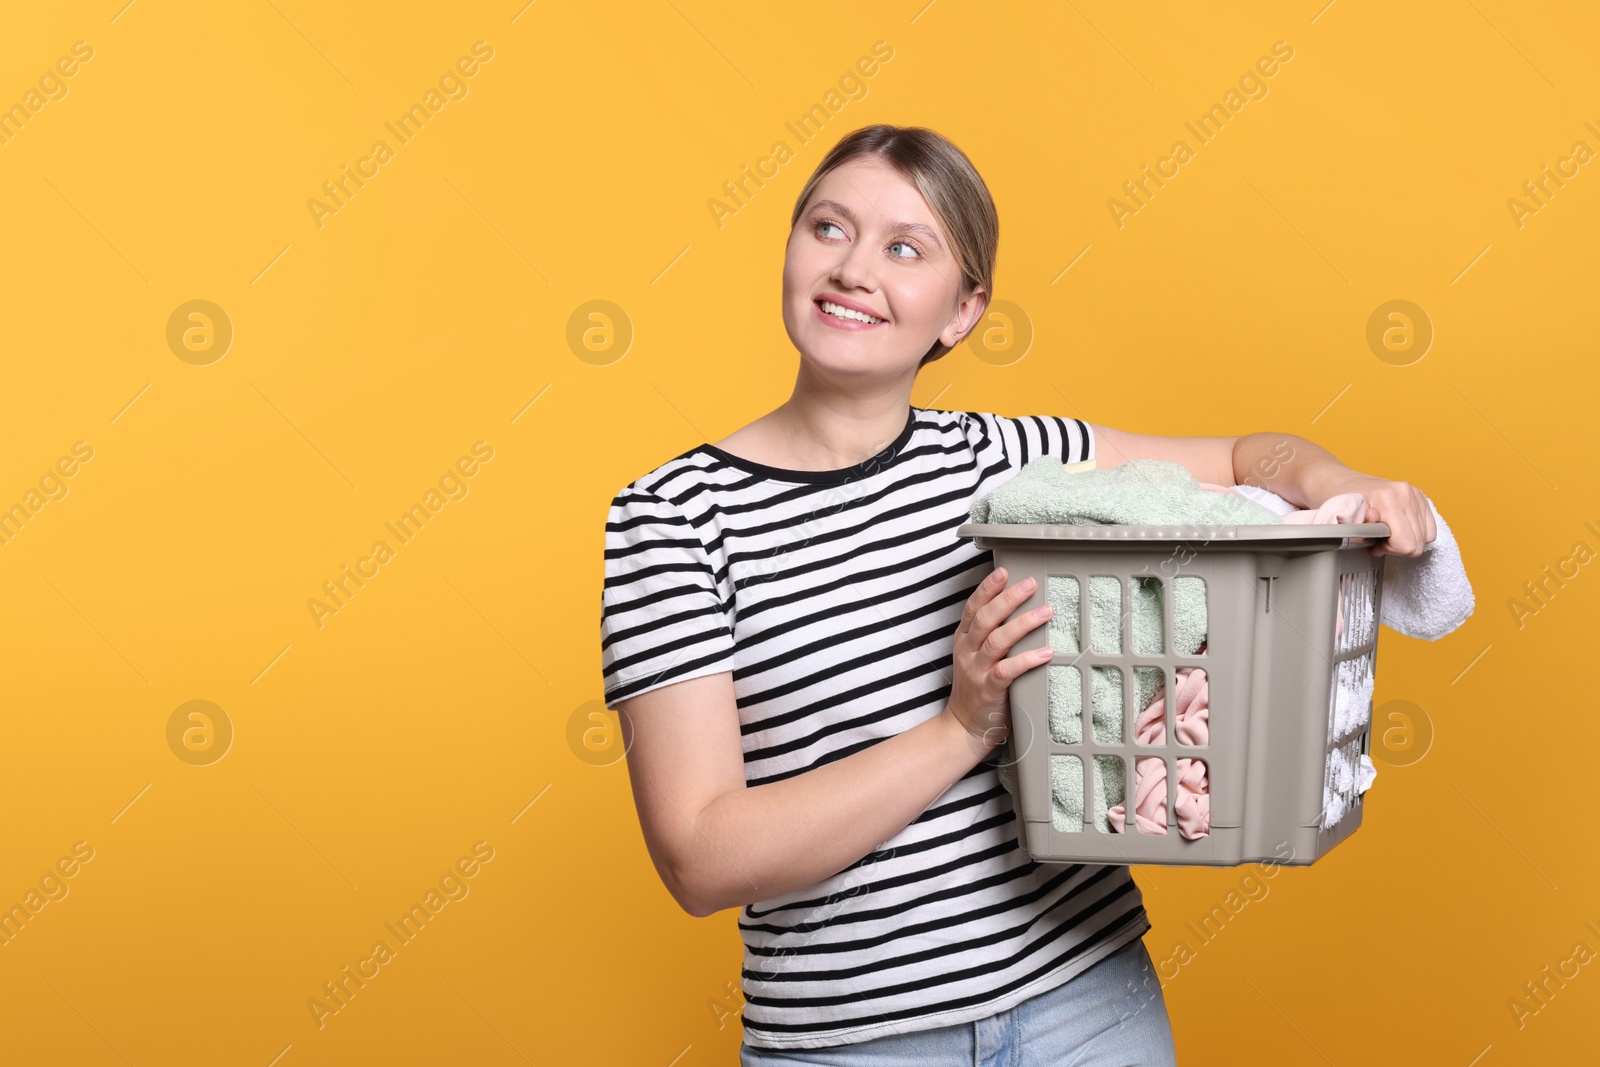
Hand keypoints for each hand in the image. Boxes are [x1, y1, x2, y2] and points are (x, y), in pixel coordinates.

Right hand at [945, 567, 1055, 750]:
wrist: (963, 726)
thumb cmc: (977, 688)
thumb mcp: (975, 656)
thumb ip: (990, 635)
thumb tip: (1021, 610)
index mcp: (963, 640)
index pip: (972, 607)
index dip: (987, 588)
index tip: (1004, 571)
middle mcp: (967, 652)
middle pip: (985, 618)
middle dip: (1008, 599)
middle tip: (1030, 585)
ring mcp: (976, 671)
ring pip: (997, 640)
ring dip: (1023, 624)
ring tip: (1046, 612)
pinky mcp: (989, 690)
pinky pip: (1007, 671)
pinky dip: (1027, 659)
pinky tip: (1046, 653)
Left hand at [1319, 473, 1436, 556]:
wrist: (1342, 482)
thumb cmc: (1341, 502)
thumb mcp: (1342, 522)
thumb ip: (1357, 535)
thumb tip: (1374, 543)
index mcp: (1387, 499)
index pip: (1406, 544)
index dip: (1390, 550)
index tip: (1375, 543)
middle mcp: (1404, 494)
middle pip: (1418, 543)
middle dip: (1397, 546)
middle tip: (1378, 539)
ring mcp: (1414, 493)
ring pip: (1426, 537)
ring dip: (1405, 539)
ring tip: (1386, 532)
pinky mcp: (1420, 495)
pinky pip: (1430, 528)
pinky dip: (1416, 533)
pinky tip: (1397, 528)